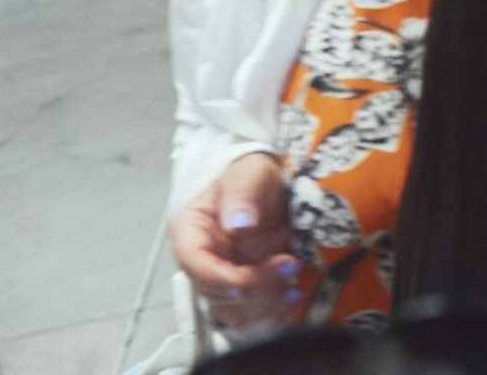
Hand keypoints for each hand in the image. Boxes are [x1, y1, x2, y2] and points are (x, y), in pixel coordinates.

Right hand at [171, 153, 297, 328]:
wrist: (272, 183)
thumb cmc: (252, 174)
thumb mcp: (249, 173)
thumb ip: (242, 195)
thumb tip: (238, 225)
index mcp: (192, 231)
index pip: (194, 263)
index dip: (216, 279)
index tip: (244, 282)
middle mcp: (205, 260)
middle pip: (215, 292)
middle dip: (252, 289)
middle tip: (288, 267)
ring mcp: (227, 276)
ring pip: (233, 310)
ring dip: (263, 306)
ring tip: (292, 287)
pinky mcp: (250, 286)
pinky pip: (253, 312)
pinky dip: (271, 311)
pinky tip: (293, 295)